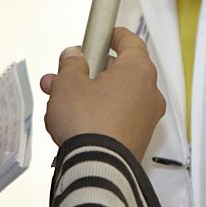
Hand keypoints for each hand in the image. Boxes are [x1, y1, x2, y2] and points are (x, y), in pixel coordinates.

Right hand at [40, 27, 164, 159]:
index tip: (99, 35)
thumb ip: (71, 64)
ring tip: (56, 100)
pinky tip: (69, 122)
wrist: (97, 171)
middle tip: (63, 75)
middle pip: (117, 71)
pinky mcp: (137, 139)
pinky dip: (95, 115)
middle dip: (86, 72)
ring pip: (112, 96)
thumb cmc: (88, 123)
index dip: (111, 36)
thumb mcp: (69, 84)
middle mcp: (148, 92)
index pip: (129, 41)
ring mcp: (145, 118)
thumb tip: (74, 56)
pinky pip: (115, 118)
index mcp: (138, 70)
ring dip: (86, 95)